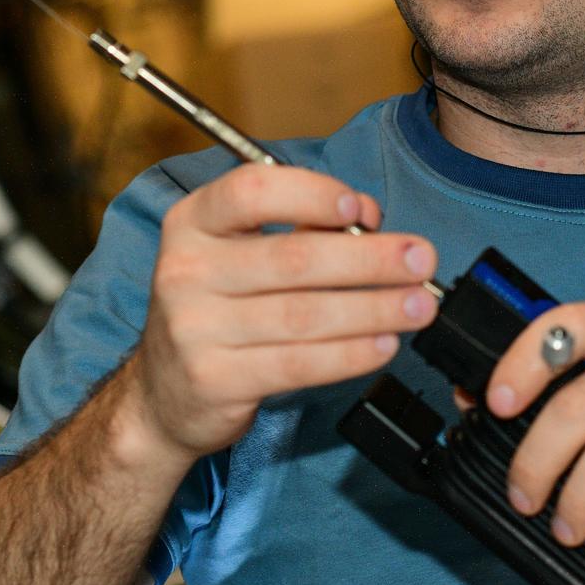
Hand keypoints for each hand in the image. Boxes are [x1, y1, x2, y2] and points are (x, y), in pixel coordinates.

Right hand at [127, 164, 437, 463]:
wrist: (164, 394)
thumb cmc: (219, 309)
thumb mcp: (243, 254)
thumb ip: (303, 228)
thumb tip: (368, 215)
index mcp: (193, 222)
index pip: (251, 191)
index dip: (311, 194)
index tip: (360, 207)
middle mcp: (186, 270)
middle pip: (293, 258)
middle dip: (370, 259)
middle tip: (421, 260)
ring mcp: (195, 328)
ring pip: (303, 315)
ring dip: (373, 309)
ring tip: (418, 305)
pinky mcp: (215, 379)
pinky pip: (298, 364)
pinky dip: (350, 354)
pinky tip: (384, 344)